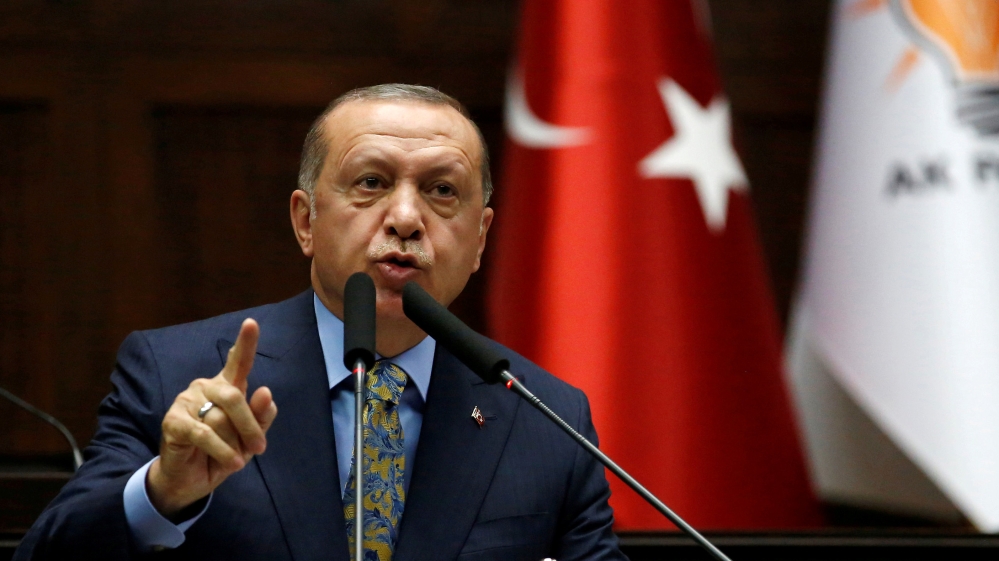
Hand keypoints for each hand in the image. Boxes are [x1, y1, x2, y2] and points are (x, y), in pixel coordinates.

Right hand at [147, 318, 277, 517]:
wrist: (191, 480)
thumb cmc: (222, 453)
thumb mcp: (248, 438)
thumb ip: (261, 416)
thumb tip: (265, 393)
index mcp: (226, 387)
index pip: (237, 362)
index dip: (245, 342)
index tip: (252, 323)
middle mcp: (205, 387)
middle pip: (234, 397)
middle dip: (250, 425)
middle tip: (260, 447)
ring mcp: (186, 401)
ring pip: (220, 418)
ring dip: (234, 444)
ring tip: (235, 459)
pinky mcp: (173, 421)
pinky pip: (204, 433)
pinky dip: (222, 451)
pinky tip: (232, 463)